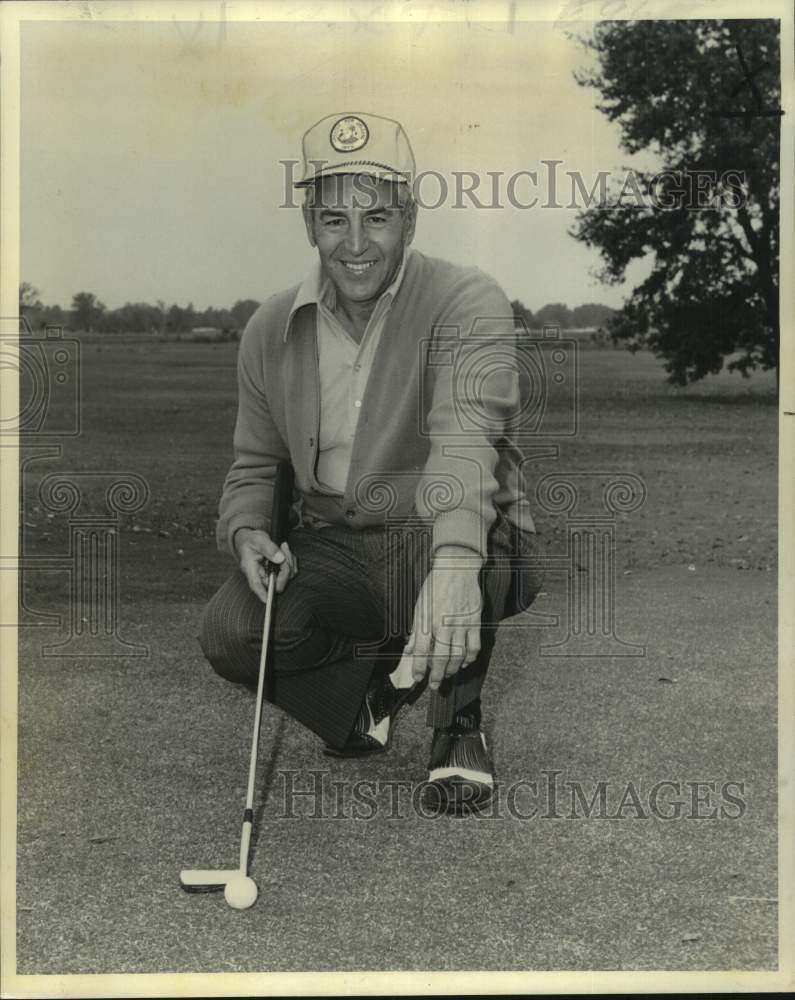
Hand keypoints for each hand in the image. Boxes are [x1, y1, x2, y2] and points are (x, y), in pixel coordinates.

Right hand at [235, 528, 297, 602]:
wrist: (252, 540)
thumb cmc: (251, 541)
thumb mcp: (258, 540)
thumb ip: (269, 548)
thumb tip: (280, 559)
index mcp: (250, 569)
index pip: (255, 584)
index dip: (262, 593)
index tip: (267, 601)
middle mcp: (261, 576)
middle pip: (277, 582)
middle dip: (286, 567)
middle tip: (284, 549)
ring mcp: (270, 576)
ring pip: (287, 577)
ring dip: (290, 561)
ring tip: (283, 546)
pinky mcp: (278, 573)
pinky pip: (291, 572)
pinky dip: (292, 561)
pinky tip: (285, 550)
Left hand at [397, 546, 483, 690]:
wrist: (457, 569)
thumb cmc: (435, 585)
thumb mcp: (419, 606)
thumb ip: (416, 631)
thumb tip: (409, 649)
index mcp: (428, 621)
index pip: (422, 652)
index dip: (419, 668)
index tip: (417, 678)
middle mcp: (444, 626)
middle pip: (441, 658)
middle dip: (436, 675)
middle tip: (433, 685)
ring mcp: (461, 625)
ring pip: (459, 656)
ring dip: (452, 669)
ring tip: (447, 675)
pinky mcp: (475, 623)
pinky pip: (474, 646)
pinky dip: (469, 658)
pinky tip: (464, 662)